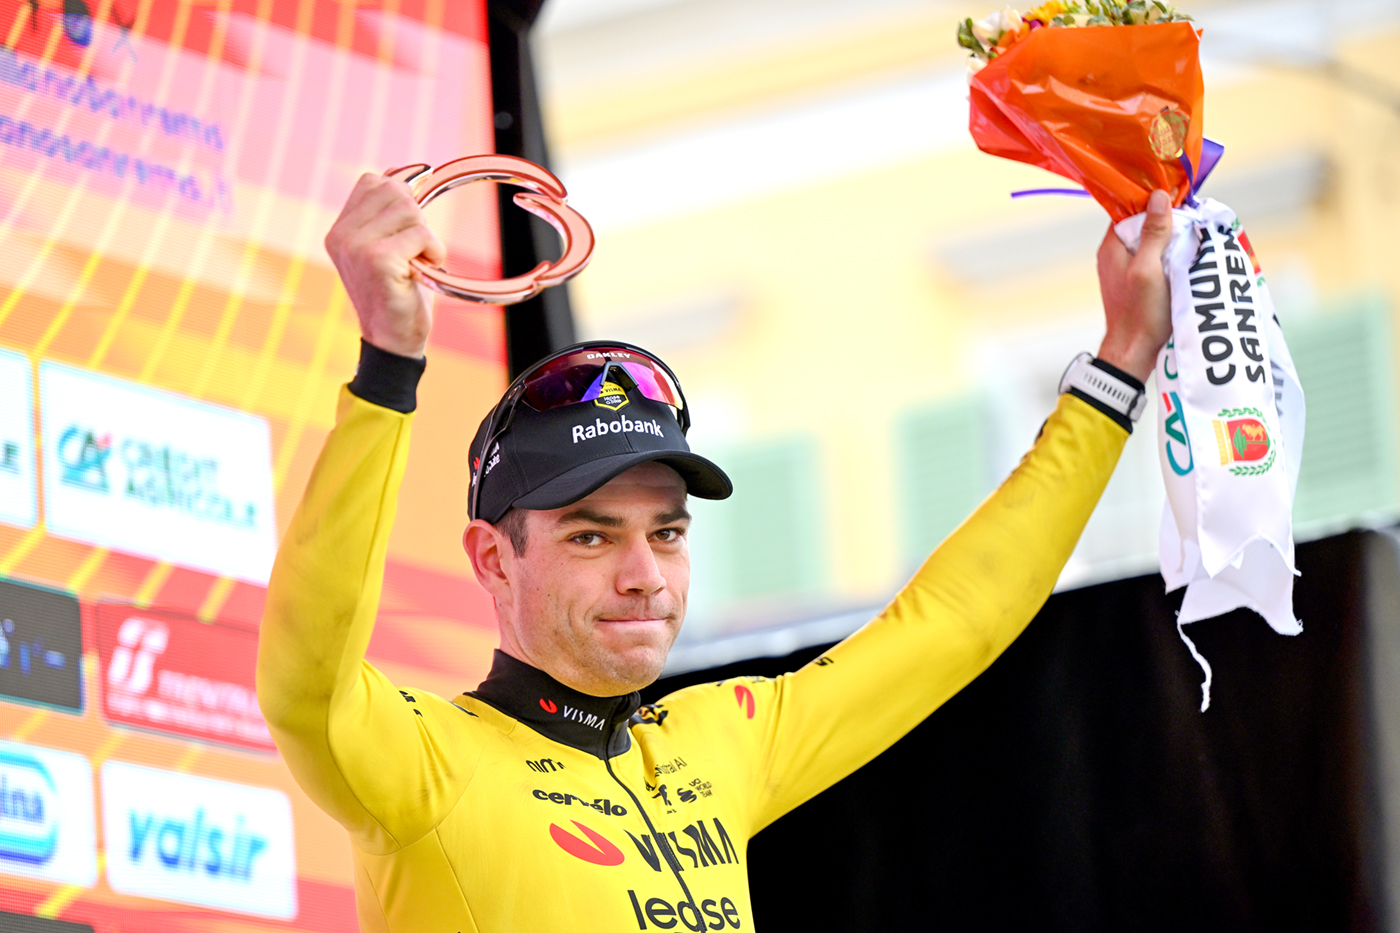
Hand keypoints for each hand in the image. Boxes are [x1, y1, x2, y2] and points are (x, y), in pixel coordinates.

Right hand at [324, 173, 446, 358]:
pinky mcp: (377, 260)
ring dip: (426, 237)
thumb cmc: (399, 292)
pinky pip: (421, 234)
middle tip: (412, 252)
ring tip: (416, 262)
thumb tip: (409, 171)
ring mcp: (356, 247)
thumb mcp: (390, 246)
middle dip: (416, 219)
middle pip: (395, 191)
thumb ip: (390, 212)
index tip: (407, 230)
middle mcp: (341, 235)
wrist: (393, 339)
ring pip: (410, 210)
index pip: (373, 182)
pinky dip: (433, 251)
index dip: (401, 197)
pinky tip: (422, 271)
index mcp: (340, 230)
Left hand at [1095, 189, 1173, 382]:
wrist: (1134, 351)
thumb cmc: (1140, 313)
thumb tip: (1158, 196)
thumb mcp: (1149, 268)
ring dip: (1170, 239)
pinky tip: (1185, 257)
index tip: (1178, 201)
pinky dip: (1169, 255)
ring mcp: (1126, 268)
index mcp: (1112, 247)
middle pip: (1142, 224)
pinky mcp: (1138, 281)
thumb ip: (1153, 233)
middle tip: (1191, 220)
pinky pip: (1154, 258)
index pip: (1130, 210)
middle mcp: (1115, 254)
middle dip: (1166, 221)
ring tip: (1192, 237)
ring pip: (1150, 242)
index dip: (1154, 203)